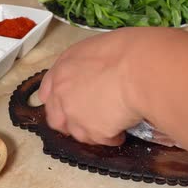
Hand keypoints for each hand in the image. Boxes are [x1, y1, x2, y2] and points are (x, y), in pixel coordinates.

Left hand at [38, 28, 142, 145]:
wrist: (139, 69)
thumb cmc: (127, 50)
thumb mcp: (98, 47)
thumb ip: (87, 65)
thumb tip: (97, 73)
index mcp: (62, 70)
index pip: (47, 93)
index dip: (59, 101)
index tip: (70, 103)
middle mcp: (63, 95)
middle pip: (57, 120)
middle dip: (70, 123)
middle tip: (90, 120)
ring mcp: (77, 116)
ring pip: (79, 134)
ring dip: (93, 132)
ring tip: (113, 123)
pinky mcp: (95, 132)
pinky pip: (104, 140)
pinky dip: (114, 137)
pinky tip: (124, 129)